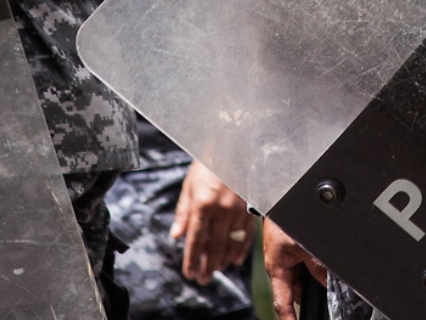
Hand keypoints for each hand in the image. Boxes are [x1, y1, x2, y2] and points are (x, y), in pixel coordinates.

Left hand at [169, 161, 253, 283]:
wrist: (233, 145)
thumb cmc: (209, 162)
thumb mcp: (189, 185)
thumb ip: (183, 212)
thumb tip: (176, 235)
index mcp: (202, 204)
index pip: (196, 240)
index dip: (192, 260)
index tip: (189, 273)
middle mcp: (221, 210)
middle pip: (214, 247)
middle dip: (208, 266)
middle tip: (202, 279)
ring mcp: (237, 210)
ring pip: (231, 244)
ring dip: (222, 262)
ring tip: (215, 272)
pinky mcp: (250, 208)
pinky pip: (246, 235)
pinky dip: (240, 250)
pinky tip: (234, 260)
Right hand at [262, 215, 325, 319]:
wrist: (276, 198)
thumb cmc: (280, 219)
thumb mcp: (303, 245)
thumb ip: (316, 266)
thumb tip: (328, 283)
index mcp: (276, 269)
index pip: (282, 303)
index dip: (289, 319)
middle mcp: (280, 267)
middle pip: (297, 291)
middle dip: (310, 293)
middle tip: (324, 289)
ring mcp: (286, 259)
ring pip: (303, 277)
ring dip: (313, 276)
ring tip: (321, 266)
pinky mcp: (292, 250)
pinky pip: (304, 264)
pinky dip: (313, 265)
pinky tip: (320, 260)